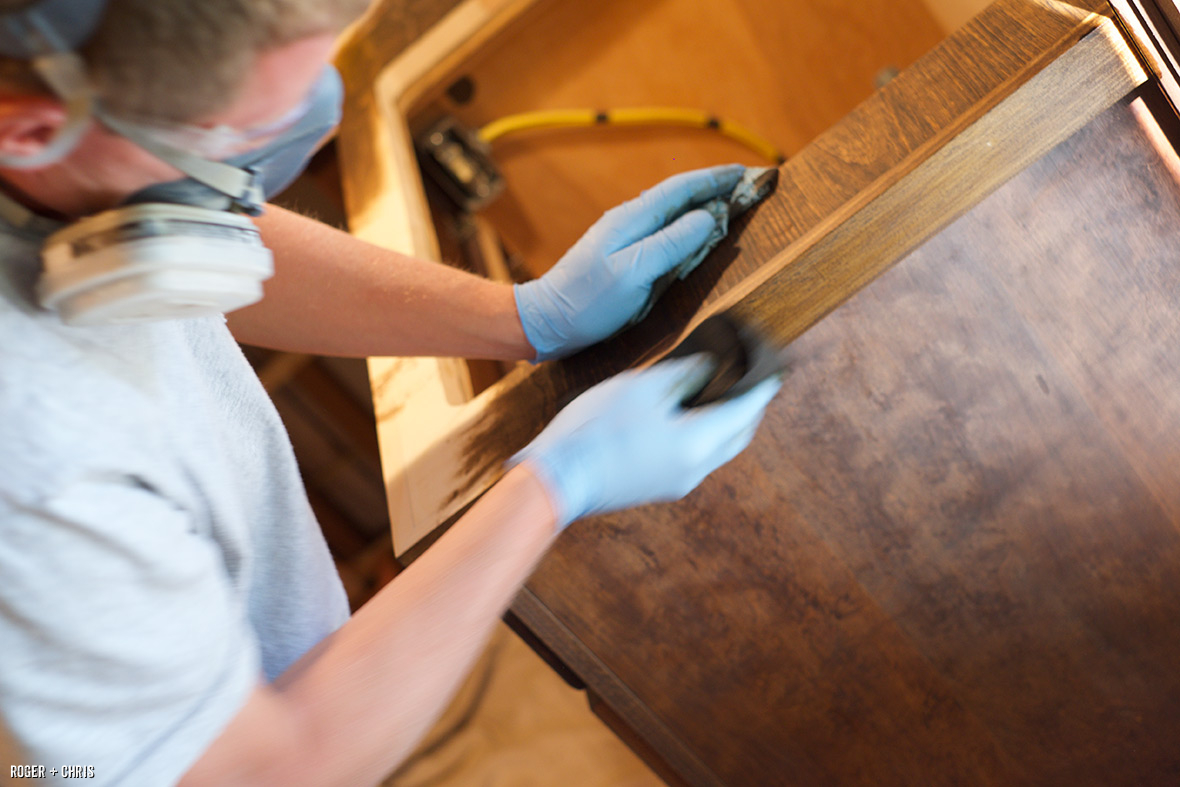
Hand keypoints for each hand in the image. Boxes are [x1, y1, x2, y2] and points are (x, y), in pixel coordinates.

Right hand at [510, 355, 780, 528]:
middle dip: (749, 408)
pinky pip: (694, 458)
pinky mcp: (657, 487)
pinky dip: (702, 435)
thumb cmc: (596, 428)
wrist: (557, 479)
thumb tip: (709, 369)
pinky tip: (686, 416)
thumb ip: (684, 375)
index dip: (762, 387)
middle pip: (738, 436)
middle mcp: (696, 469)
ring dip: (725, 423)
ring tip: (720, 393)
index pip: (746, 411)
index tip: (774, 369)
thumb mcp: (642, 387)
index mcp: (698, 443)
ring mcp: (676, 483)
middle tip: (750, 380)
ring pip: (717, 449)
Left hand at [514, 164, 745, 360]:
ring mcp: (624, 237)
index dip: (717, 178)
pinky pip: (663, 231)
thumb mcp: (634, 272)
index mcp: (632, 218)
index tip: (747, 173)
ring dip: (702, 205)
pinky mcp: (623, 255)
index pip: (682, 188)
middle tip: (748, 186)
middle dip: (715, 188)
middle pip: (678, 195)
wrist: (546, 321)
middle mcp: (628, 220)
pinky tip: (695, 233)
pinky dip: (686, 226)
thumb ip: (671, 243)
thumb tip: (708, 216)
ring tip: (731, 203)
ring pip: (671, 212)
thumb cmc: (588, 301)